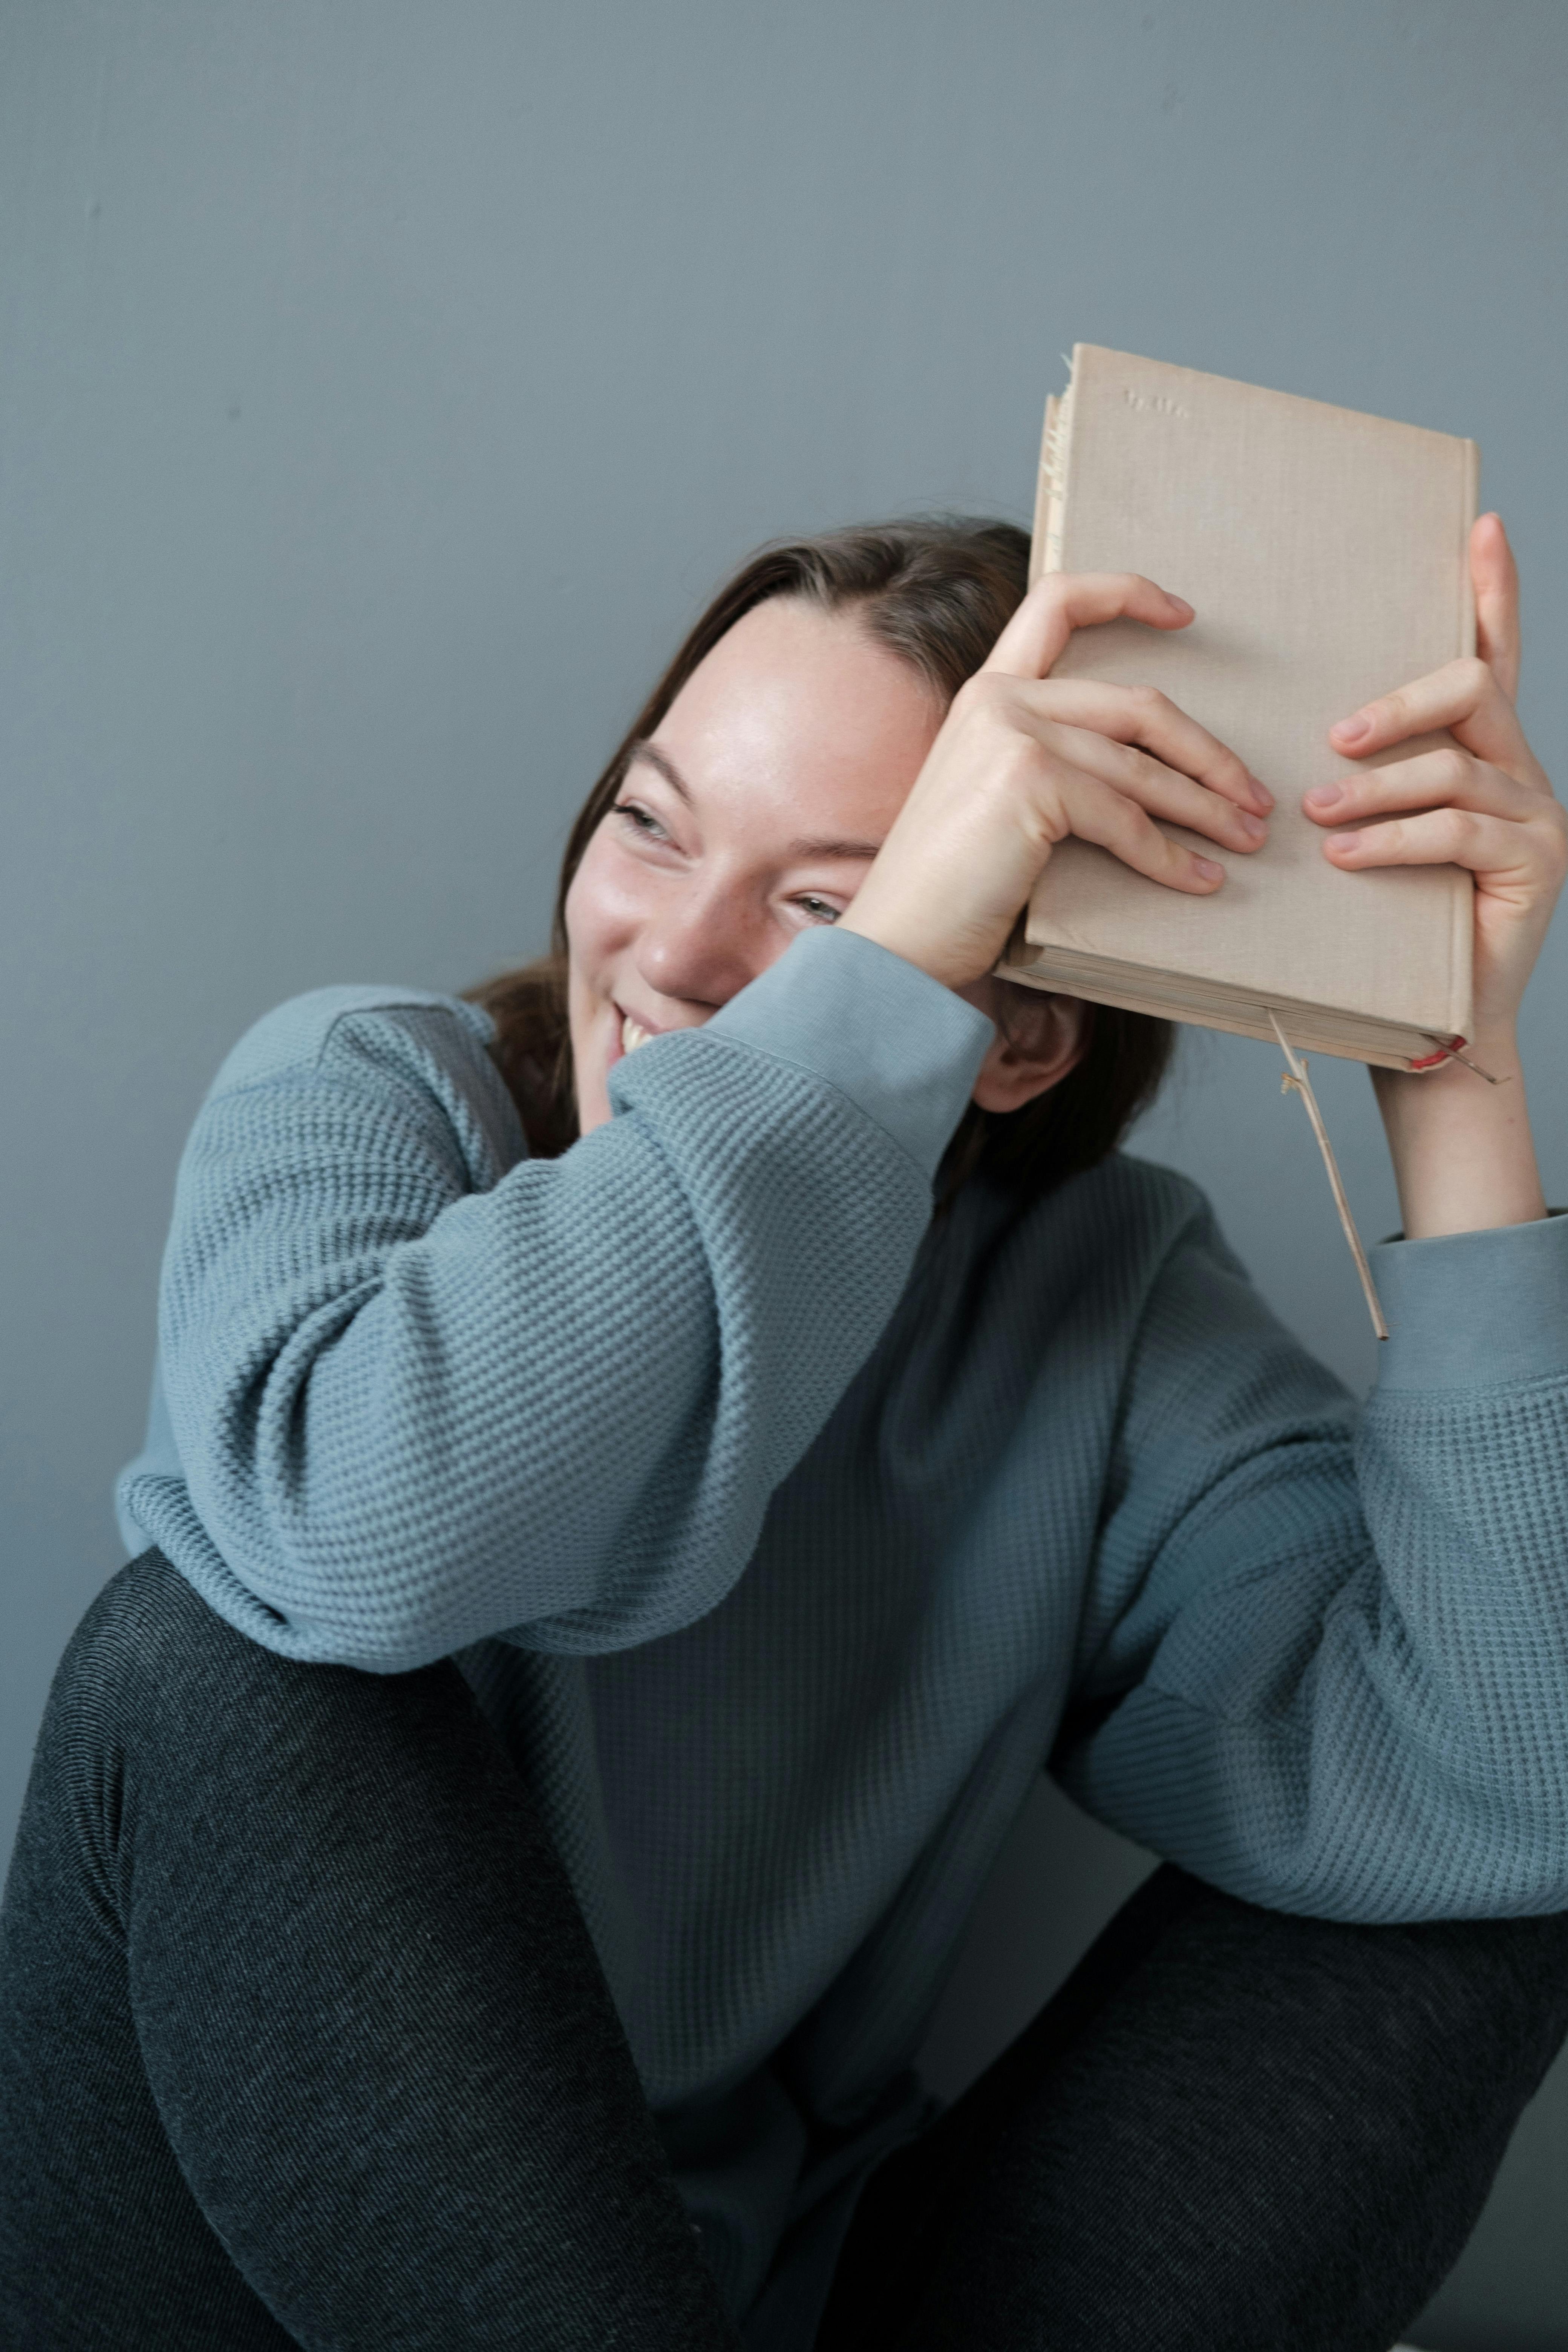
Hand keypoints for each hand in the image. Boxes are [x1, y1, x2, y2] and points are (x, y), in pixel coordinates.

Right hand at [840, 571, 1269, 989]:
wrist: (898, 940)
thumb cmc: (949, 887)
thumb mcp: (995, 798)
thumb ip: (1050, 761)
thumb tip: (1149, 774)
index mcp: (988, 692)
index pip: (1057, 602)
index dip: (1127, 595)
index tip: (1184, 614)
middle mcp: (1000, 699)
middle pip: (1138, 706)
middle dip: (1209, 754)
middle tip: (1253, 796)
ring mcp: (1012, 734)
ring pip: (1142, 768)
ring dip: (1207, 808)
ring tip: (1246, 839)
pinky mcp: (1029, 781)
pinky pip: (1126, 819)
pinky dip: (1171, 856)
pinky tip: (1200, 880)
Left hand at [1304, 513, 1566, 1055]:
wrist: (1434, 1024)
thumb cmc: (1387, 931)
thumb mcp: (1370, 840)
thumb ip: (1360, 785)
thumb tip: (1298, 748)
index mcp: (1484, 755)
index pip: (1494, 654)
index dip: (1493, 591)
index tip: (1481, 527)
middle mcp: (1522, 772)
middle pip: (1474, 688)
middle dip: (1397, 705)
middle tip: (1332, 740)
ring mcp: (1539, 815)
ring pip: (1454, 766)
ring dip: (1377, 787)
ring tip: (1317, 816)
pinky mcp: (1537, 862)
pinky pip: (1458, 830)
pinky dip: (1394, 840)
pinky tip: (1346, 855)